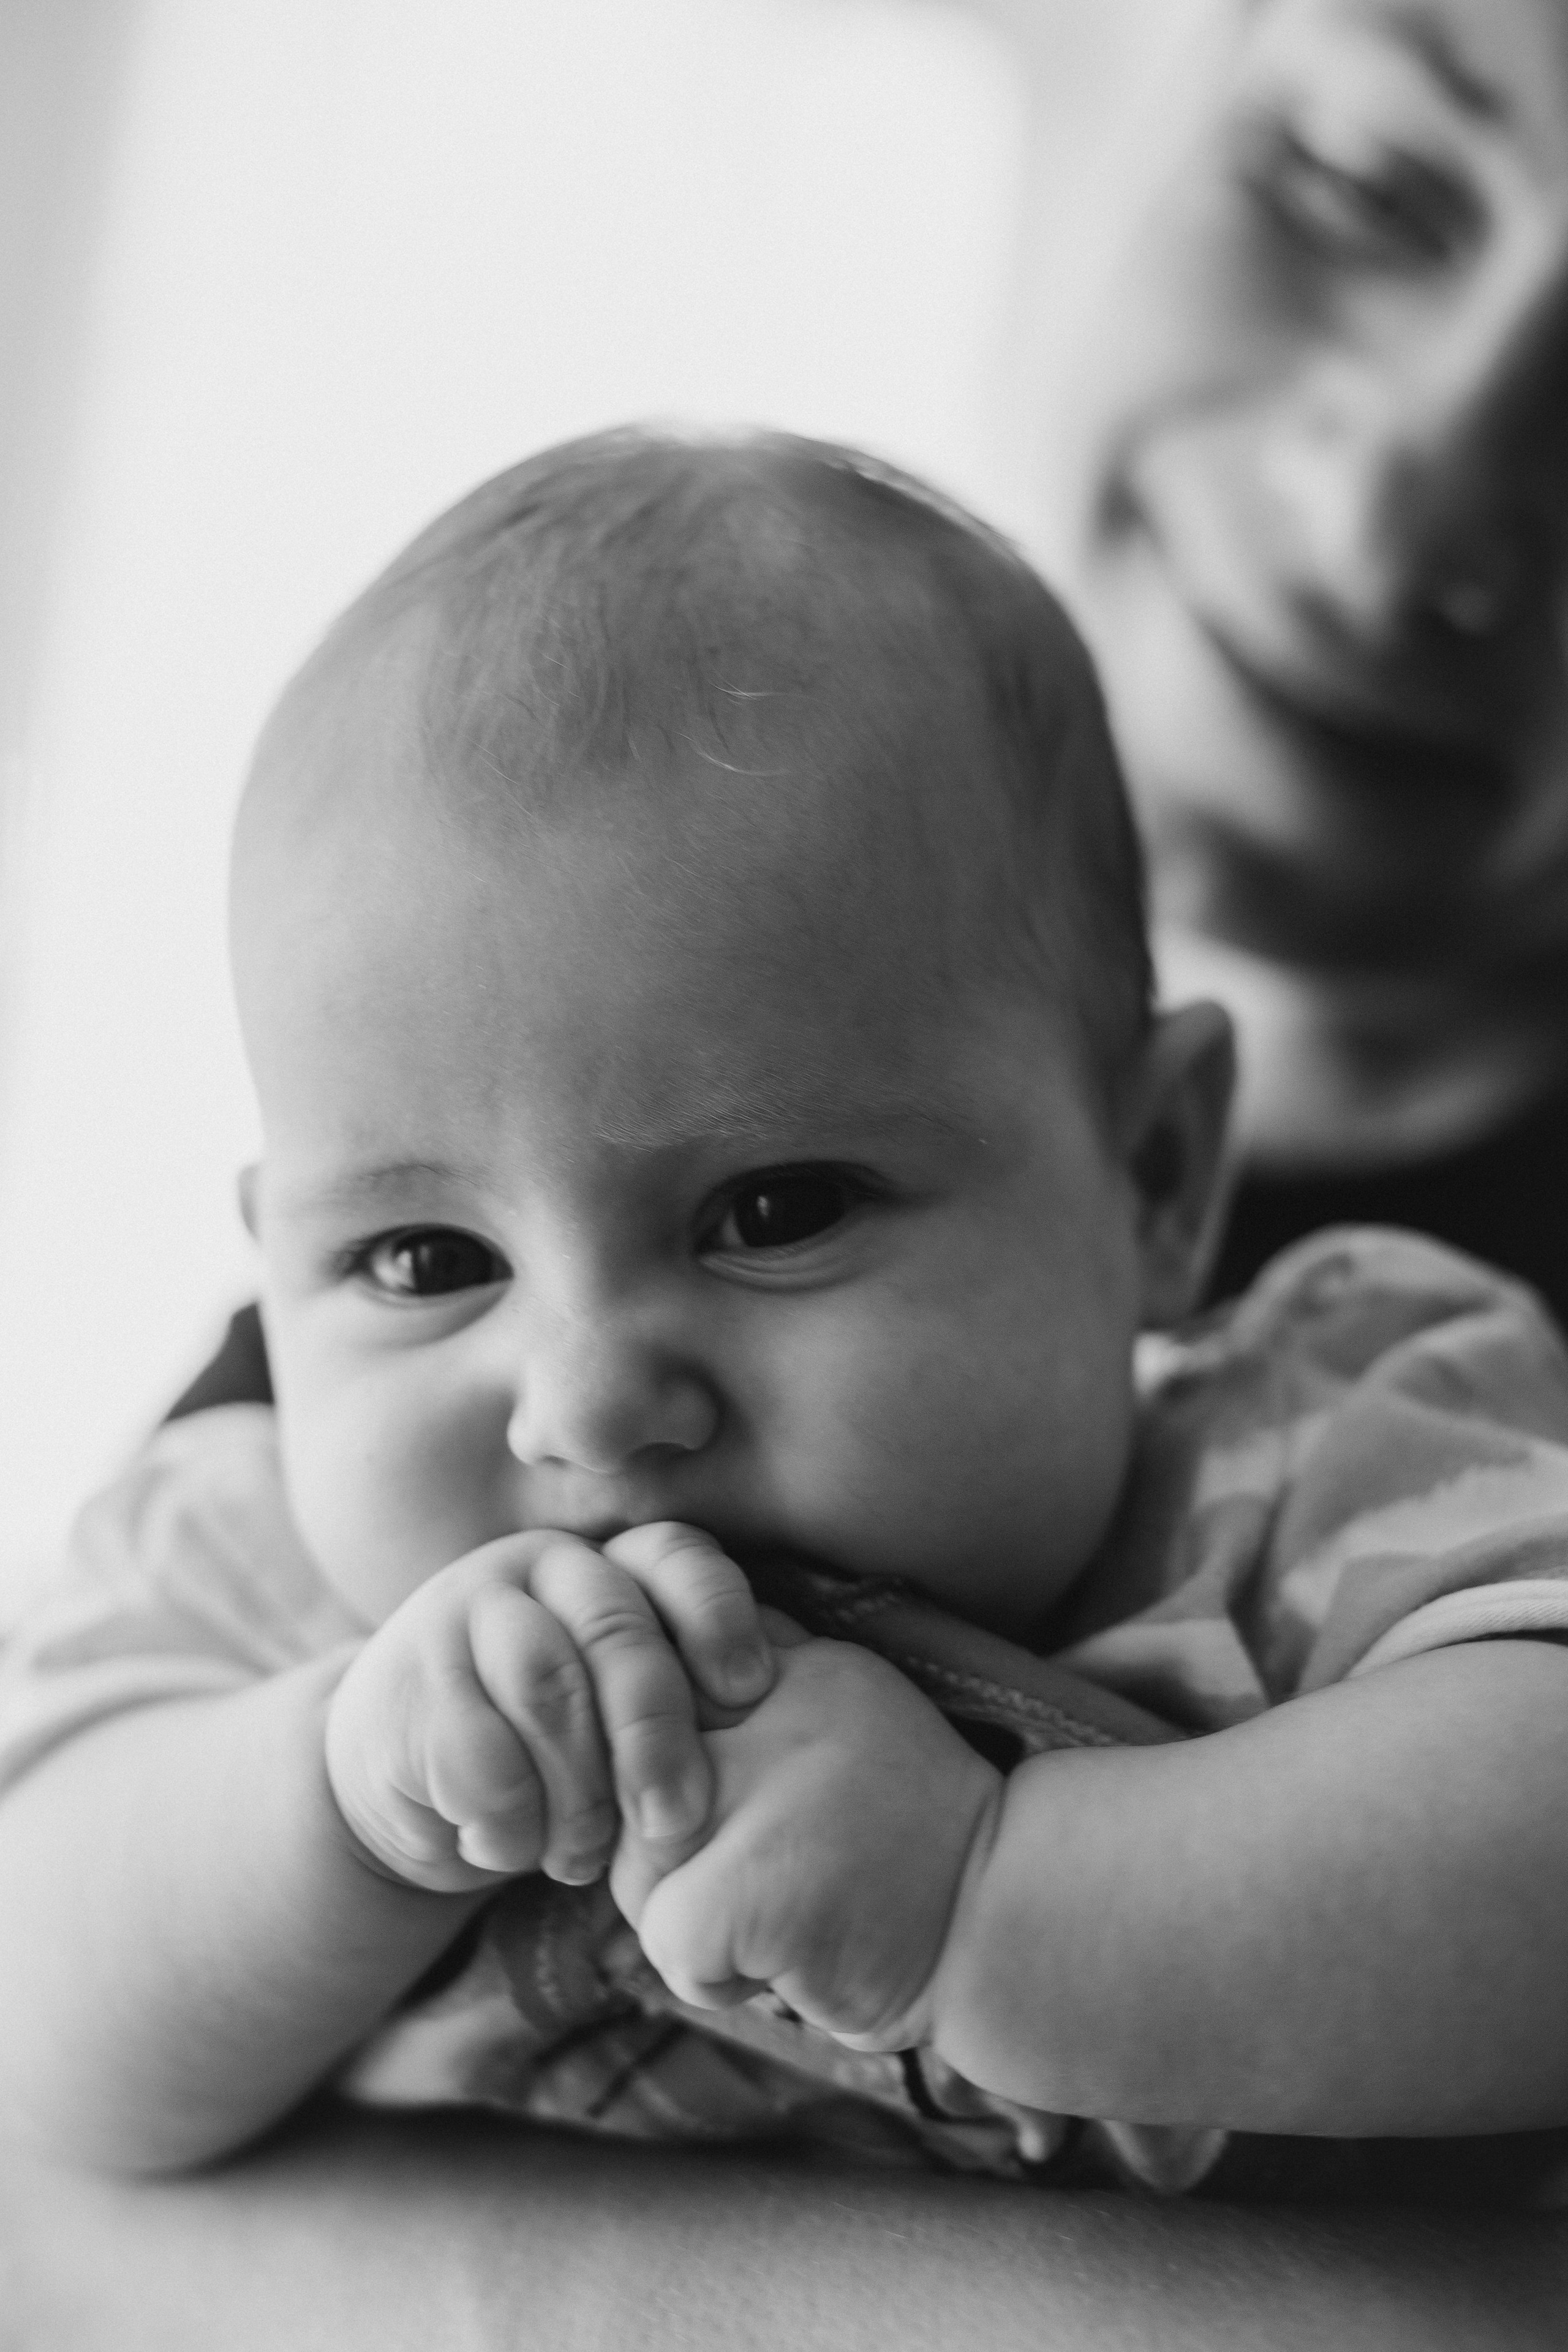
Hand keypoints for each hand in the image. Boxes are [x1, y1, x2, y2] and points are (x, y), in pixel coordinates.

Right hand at [325, 1521, 772, 1893]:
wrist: (407, 1774)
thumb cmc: (553, 1751)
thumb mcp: (621, 1719)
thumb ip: (680, 1704)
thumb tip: (774, 1744)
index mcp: (610, 1563)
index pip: (676, 1557)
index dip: (719, 1617)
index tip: (748, 1693)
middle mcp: (540, 1567)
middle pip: (615, 1630)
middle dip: (656, 1736)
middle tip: (673, 1824)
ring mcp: (467, 1611)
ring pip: (547, 1688)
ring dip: (578, 1791)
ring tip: (581, 1858)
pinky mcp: (411, 1679)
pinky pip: (476, 1750)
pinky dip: (507, 1820)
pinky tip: (508, 1848)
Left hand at [612, 1632, 1001, 2051]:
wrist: (1006, 1921)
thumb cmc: (904, 1832)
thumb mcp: (838, 1706)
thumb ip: (749, 1675)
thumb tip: (642, 1665)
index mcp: (786, 1659)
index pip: (655, 1684)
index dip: (670, 1762)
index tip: (736, 1803)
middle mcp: (768, 1704)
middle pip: (629, 1777)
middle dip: (667, 1846)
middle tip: (765, 1871)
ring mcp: (760, 1791)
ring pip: (634, 1863)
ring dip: (688, 1912)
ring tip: (784, 1910)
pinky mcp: (748, 1888)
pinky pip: (669, 1943)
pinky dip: (719, 1977)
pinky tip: (791, 1961)